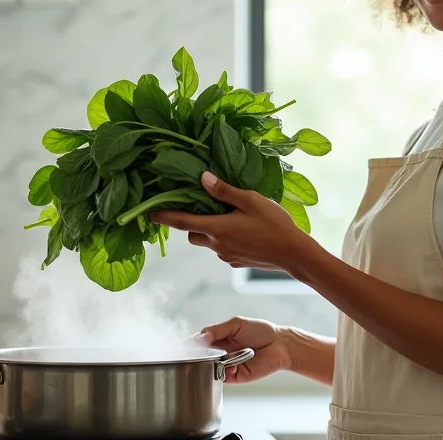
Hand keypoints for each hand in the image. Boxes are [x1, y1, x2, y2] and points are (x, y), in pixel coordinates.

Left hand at [149, 171, 319, 272]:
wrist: (294, 254)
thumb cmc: (274, 224)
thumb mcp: (251, 200)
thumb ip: (225, 191)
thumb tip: (203, 179)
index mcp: (217, 228)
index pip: (182, 222)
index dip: (163, 217)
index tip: (148, 213)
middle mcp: (217, 244)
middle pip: (193, 234)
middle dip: (191, 223)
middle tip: (202, 208)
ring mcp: (226, 256)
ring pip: (208, 242)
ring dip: (210, 230)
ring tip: (229, 217)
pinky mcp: (236, 262)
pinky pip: (222, 249)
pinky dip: (225, 239)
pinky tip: (243, 232)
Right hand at [196, 317, 291, 383]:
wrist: (279, 344)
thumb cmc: (260, 331)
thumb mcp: (236, 324)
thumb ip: (216, 330)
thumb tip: (199, 337)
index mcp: (219, 339)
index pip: (199, 343)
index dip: (190, 345)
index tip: (183, 346)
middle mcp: (221, 353)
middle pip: (201, 358)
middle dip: (199, 356)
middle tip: (199, 353)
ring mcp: (227, 366)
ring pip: (210, 369)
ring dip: (212, 364)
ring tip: (221, 357)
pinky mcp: (236, 377)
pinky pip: (223, 377)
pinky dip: (224, 372)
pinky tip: (232, 365)